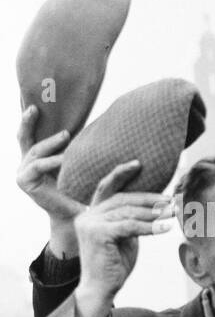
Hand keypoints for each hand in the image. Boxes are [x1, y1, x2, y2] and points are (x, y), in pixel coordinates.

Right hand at [16, 107, 87, 255]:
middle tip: (35, 107)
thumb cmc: (79, 188)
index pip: (30, 133)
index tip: (36, 102)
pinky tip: (64, 158)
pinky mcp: (25, 181)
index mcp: (35, 157)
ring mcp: (22, 172)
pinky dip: (52, 160)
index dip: (30, 118)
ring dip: (51, 142)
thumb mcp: (74, 164)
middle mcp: (25, 162)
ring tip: (67, 135)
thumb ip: (73, 148)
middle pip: (24, 137)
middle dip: (28, 121)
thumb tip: (91, 125)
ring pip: (35, 151)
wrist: (76, 215)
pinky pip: (38, 166)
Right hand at [71, 168, 168, 316]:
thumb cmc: (114, 265)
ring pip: (129, 212)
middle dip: (150, 199)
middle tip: (172, 200)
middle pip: (123, 199)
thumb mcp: (125, 238)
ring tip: (174, 213)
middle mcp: (87, 214)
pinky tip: (166, 227)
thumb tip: (155, 207)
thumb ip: (131, 221)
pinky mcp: (98, 234)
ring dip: (154, 213)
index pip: (107, 188)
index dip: (121, 174)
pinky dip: (150, 227)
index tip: (139, 164)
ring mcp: (90, 223)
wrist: (100, 289)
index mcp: (92, 212)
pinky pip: (130, 226)